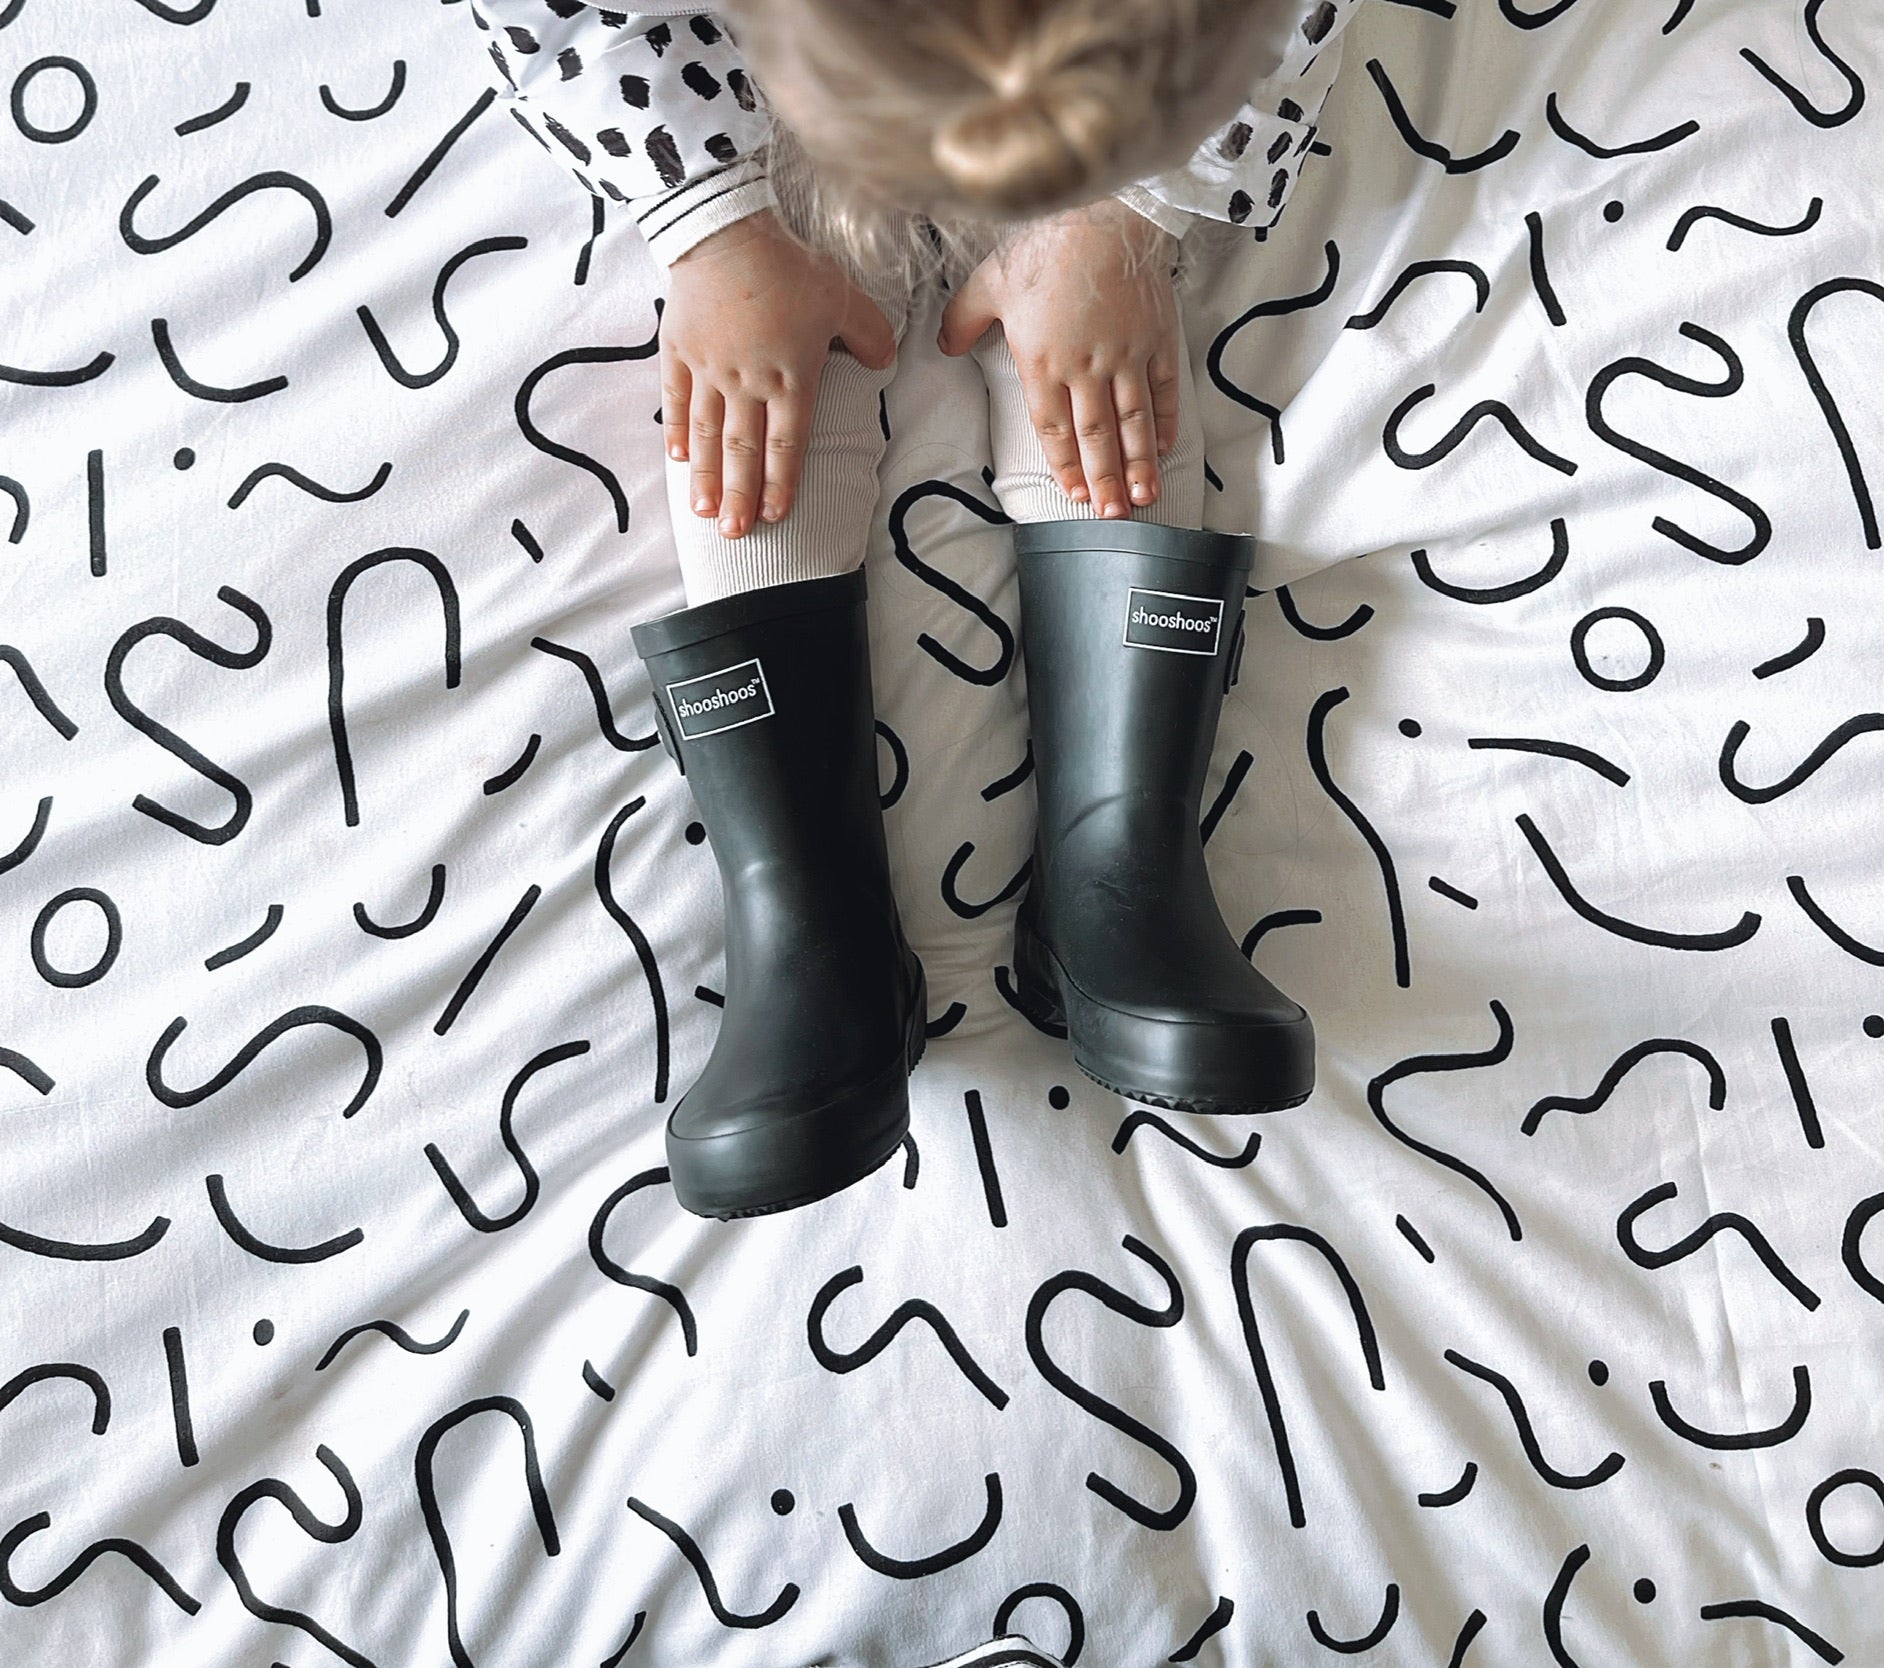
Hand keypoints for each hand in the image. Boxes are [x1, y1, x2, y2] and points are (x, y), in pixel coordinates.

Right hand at [661, 210, 895, 537]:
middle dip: (740, 497)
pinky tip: (677, 459)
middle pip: (743, 452)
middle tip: (736, 536)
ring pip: (708, 436)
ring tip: (703, 513)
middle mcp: (747, 385)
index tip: (775, 516)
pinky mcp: (678, 351)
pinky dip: (678, 431)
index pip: (787, 444)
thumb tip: (885, 361)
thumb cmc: (789, 265)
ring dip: (706, 478)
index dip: (781, 482)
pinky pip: (677, 400)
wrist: (726, 230)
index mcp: (791, 378)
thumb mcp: (845, 297)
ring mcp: (709, 371)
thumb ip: (869, 335)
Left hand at [937, 198, 1180, 516]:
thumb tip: (944, 345)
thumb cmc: (1043, 245)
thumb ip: (962, 320)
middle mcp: (1086, 368)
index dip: (1065, 465)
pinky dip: (1166, 421)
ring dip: (1137, 465)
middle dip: (1104, 482)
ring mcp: (1126, 356)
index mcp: (1043, 362)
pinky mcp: (1157, 338)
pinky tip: (1165, 448)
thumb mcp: (988, 282)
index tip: (1073, 494)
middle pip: (1096, 438)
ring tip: (1142, 497)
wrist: (1101, 212)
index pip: (1053, 430)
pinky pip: (1163, 391)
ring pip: (1133, 423)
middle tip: (1110, 516)